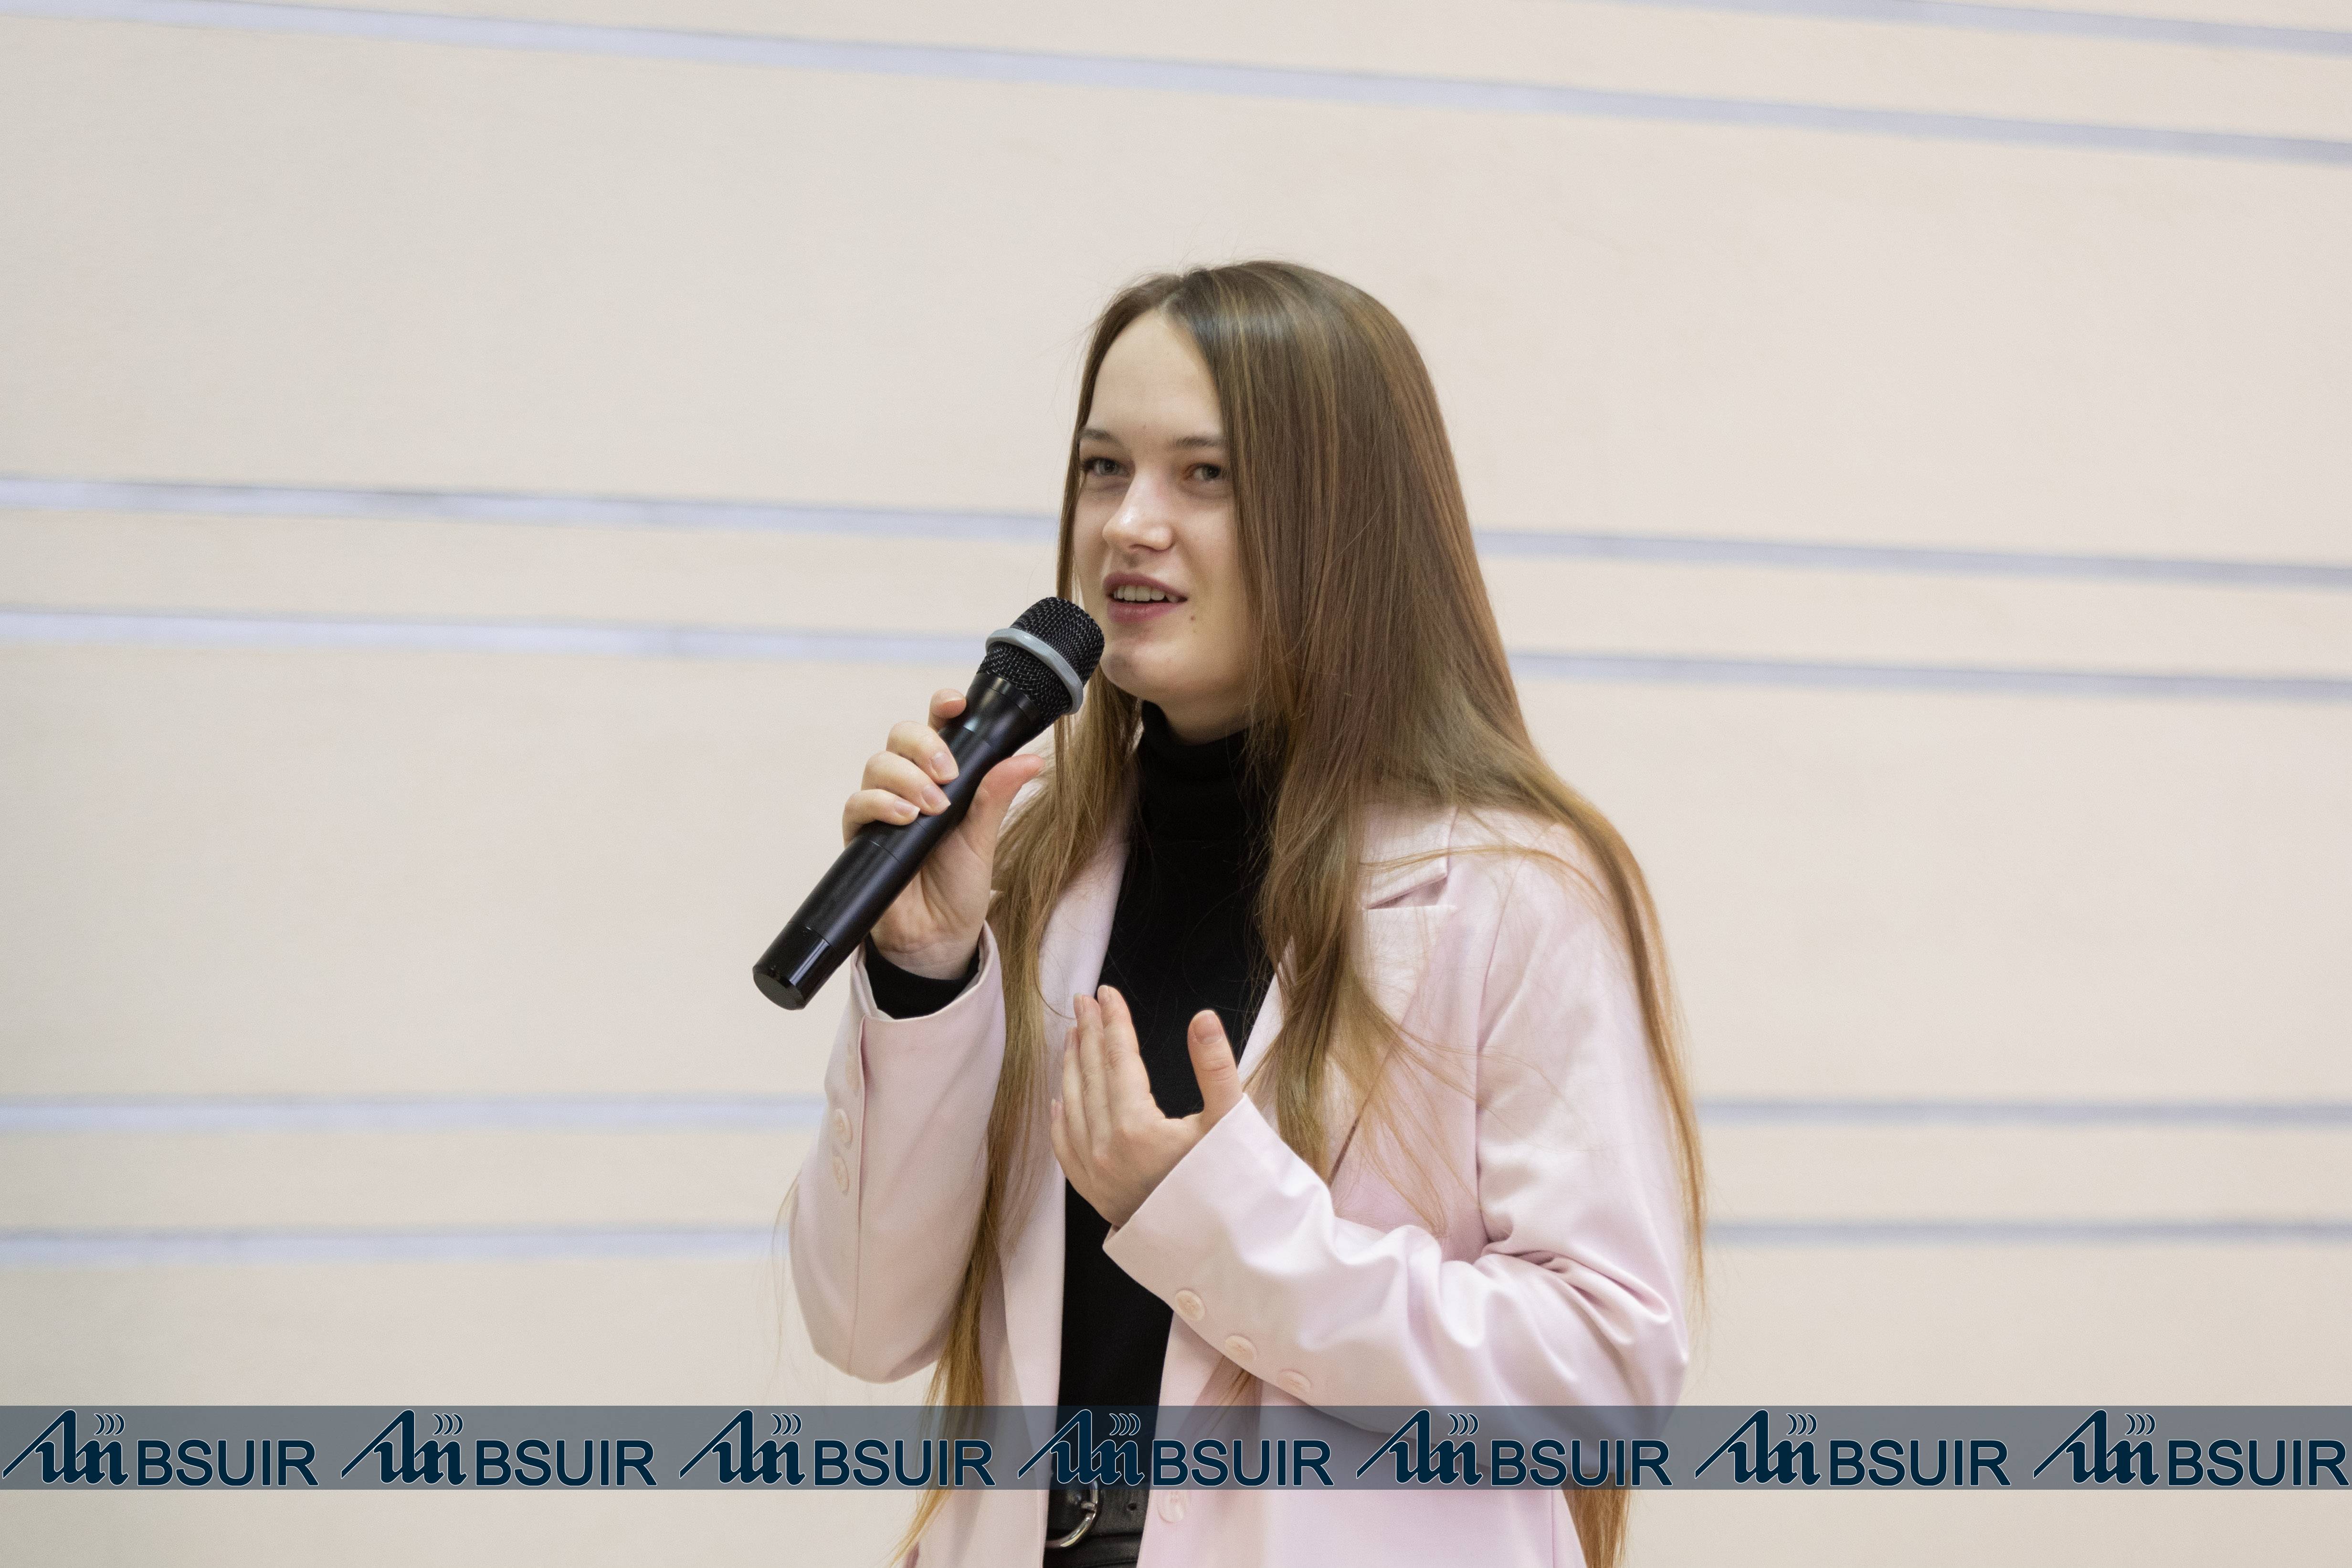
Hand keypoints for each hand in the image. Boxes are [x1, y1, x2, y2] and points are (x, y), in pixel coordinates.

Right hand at [841, 687, 1044, 978]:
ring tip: (933, 807)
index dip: (942, 706)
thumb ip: (996, 795)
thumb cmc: (961, 885)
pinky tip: (905, 817)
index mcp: (943, 776)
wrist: (938, 938)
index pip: (937, 727)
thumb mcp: (984, 838)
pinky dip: (880, 804)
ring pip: (878, 764)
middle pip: (900, 736)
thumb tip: (1030, 758)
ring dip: (906, 777)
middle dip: (924, 745)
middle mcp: (909, 784)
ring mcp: (882, 807)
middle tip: (948, 773)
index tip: (956, 702)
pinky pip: (857, 803)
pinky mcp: (861, 835)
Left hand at [1049, 986, 1244, 1229]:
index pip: (1118, 1059)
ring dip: (1072, 1067)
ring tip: (1072, 1035)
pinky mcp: (1095, 1193)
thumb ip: (1216, 1067)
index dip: (1114, 1022)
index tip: (1107, 992)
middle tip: (1083, 999)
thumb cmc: (1231, 1189)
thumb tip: (1201, 1017)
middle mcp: (1107, 1149)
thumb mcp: (1231, 1125)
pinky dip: (1061, 1117)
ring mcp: (1096, 1173)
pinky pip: (1066, 1147)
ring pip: (1073, 1106)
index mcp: (1137, 1128)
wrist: (1220, 1253)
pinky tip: (1060, 1098)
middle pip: (1091, 1076)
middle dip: (1088, 1033)